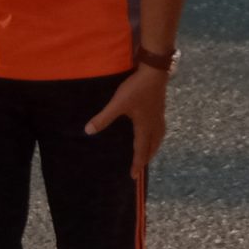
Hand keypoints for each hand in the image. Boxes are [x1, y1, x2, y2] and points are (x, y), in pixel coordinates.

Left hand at [85, 66, 169, 183]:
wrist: (154, 71)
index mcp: (144, 127)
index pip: (140, 150)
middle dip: (147, 158)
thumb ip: (104, 118)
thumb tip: (88, 131)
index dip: (137, 164)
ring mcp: (159, 116)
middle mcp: (154, 124)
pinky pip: (160, 129)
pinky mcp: (160, 107)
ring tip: (150, 151)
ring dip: (154, 147)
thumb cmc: (136, 88)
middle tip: (141, 168)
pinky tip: (153, 130)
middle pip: (153, 146)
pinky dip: (157, 136)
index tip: (133, 176)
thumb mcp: (118, 104)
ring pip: (159, 137)